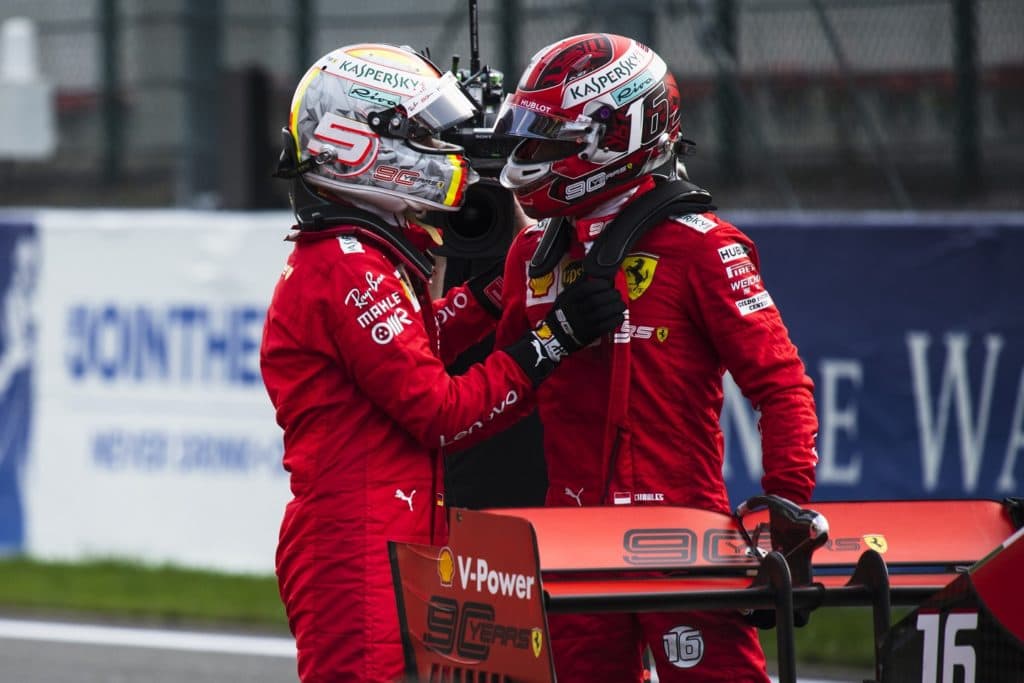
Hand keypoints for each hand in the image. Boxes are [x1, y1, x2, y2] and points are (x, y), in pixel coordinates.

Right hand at [504, 277, 624, 383]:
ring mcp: (583, 323)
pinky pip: (605, 326)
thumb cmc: (561, 314)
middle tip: (617, 294)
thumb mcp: (563, 297)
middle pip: (597, 300)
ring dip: (616, 307)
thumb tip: (590, 274)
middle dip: (611, 295)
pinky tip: (620, 316)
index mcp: (569, 300)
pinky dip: (615, 320)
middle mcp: (575, 310)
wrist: (555, 337)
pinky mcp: (589, 334)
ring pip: (603, 313)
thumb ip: (576, 286)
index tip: (607, 284)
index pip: (587, 289)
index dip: (600, 285)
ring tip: (622, 305)